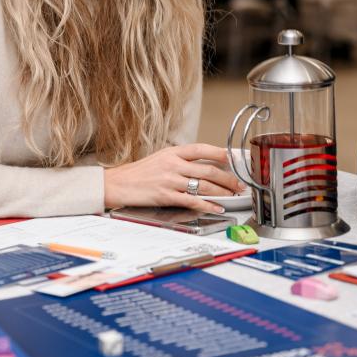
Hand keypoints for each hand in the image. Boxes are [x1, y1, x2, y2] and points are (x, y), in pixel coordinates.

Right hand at [104, 143, 244, 212]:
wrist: (118, 184)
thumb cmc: (138, 172)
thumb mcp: (160, 158)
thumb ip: (180, 160)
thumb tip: (203, 164)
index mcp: (172, 152)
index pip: (201, 149)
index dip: (219, 153)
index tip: (233, 158)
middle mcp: (173, 164)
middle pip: (207, 170)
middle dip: (227, 178)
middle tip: (238, 183)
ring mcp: (170, 181)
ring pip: (203, 186)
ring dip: (221, 192)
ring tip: (232, 195)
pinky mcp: (166, 196)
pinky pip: (192, 201)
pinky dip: (207, 205)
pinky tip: (216, 207)